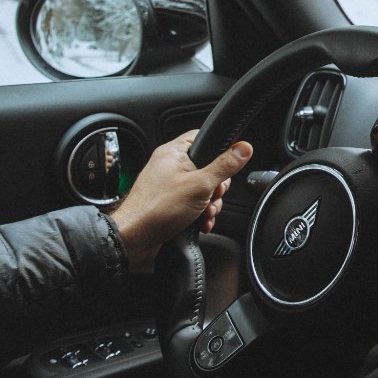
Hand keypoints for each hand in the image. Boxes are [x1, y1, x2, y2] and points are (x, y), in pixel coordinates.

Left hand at [110, 131, 252, 271]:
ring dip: (210, 203)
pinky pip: (194, 202)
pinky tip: (200, 222)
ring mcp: (169, 185)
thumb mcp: (200, 185)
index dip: (220, 149)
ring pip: (204, 188)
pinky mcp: (170, 202)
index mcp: (174, 152)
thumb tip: (243, 149)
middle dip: (217, 187)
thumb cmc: (157, 209)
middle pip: (209, 167)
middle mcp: (170, 166)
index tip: (229, 163)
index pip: (204, 138)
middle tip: (212, 194)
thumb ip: (224, 166)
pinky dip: (200, 213)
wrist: (134, 239)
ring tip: (205, 212)